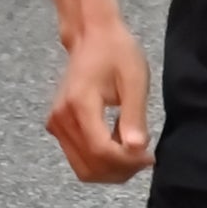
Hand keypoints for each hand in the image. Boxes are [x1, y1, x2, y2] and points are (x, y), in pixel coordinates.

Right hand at [44, 14, 153, 183]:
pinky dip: (100, 162)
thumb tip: (136, 149)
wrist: (91, 37)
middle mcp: (61, 119)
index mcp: (79, 105)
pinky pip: (78, 158)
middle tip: (145, 159)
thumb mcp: (134, 80)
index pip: (100, 150)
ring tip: (134, 154)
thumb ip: (134, 115)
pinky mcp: (57, 127)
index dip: (126, 161)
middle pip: (89, 166)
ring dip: (111, 171)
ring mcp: (56, 125)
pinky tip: (120, 146)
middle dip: (120, 171)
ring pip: (82, 168)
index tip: (150, 156)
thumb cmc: (116, 53)